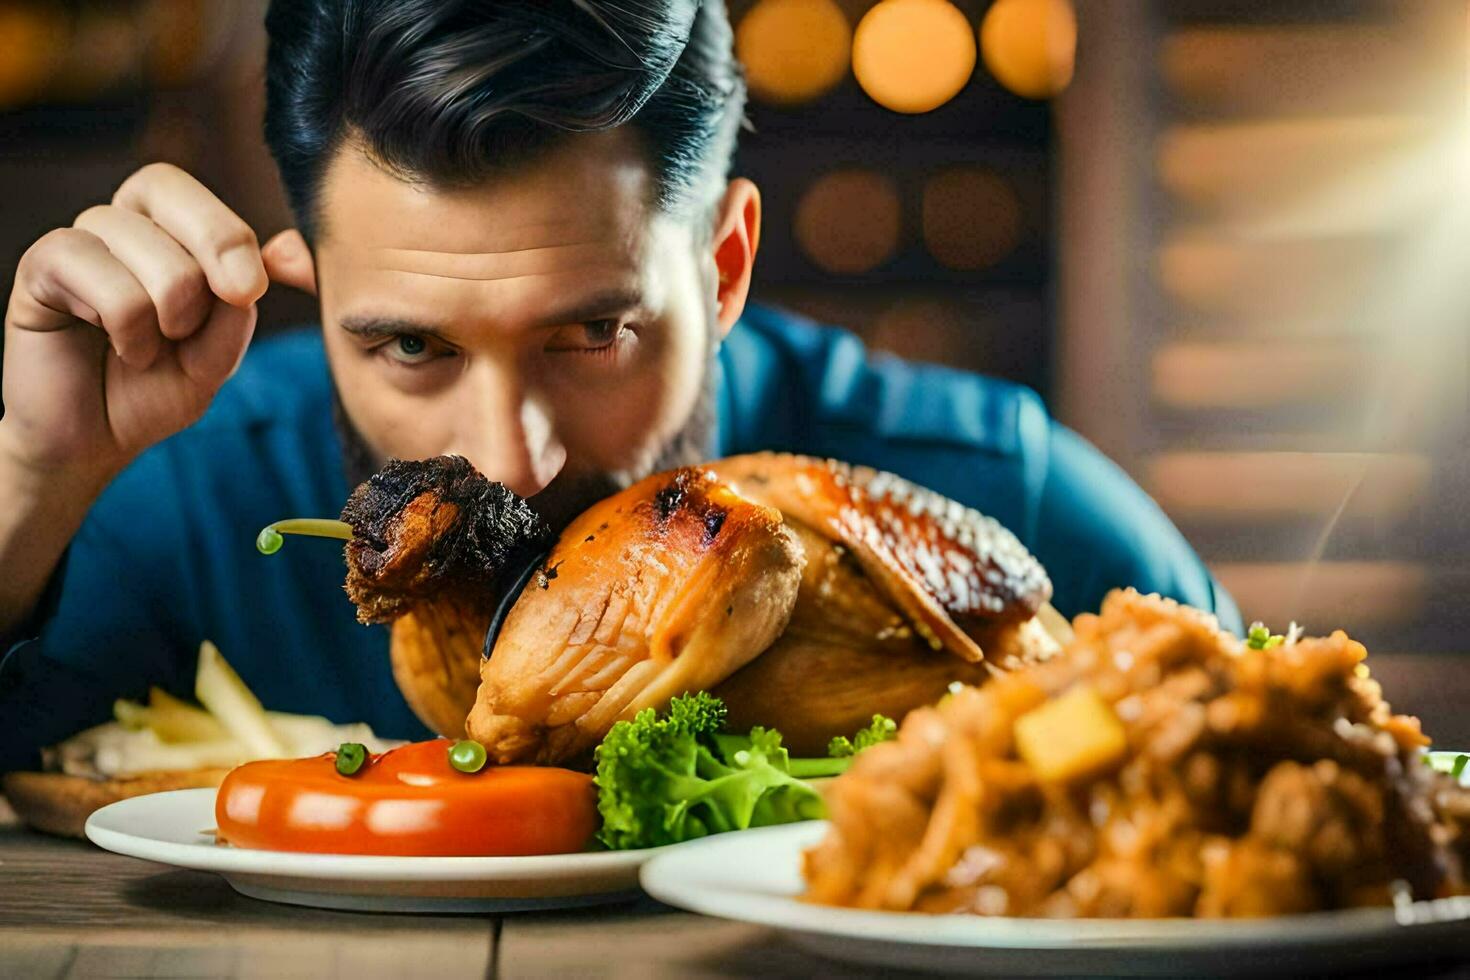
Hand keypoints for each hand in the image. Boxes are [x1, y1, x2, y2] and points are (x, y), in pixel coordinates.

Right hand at [1, 163, 267, 480]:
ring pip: (143, 243)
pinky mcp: (40, 269)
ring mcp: (77, 242)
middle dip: (209, 254)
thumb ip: (245, 304)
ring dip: (167, 313)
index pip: (197, 193)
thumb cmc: (154, 391)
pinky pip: (94, 269)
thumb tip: (286, 249)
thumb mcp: (217, 354)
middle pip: (164, 187)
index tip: (248, 292)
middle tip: (202, 322)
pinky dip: (127, 323)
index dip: (229, 234)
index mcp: (166, 232)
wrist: (95, 443)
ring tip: (151, 350)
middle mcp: (120, 225)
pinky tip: (125, 348)